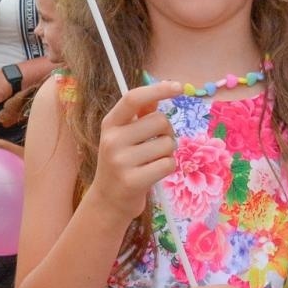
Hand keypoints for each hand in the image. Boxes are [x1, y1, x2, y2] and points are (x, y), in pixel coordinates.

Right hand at [88, 81, 182, 220]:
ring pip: (167, 144)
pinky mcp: (133, 181)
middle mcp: (112, 140)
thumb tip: (163, 88)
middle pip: (159, 121)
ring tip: (152, 162)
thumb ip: (141, 114)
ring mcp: (121, 161)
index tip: (178, 87)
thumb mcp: (124, 136)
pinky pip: (168, 164)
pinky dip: (167, 168)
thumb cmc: (122, 163)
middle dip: (167, 132)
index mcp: (110, 124)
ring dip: (168, 153)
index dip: (157, 89)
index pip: (133, 99)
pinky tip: (153, 173)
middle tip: (157, 145)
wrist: (108, 201)